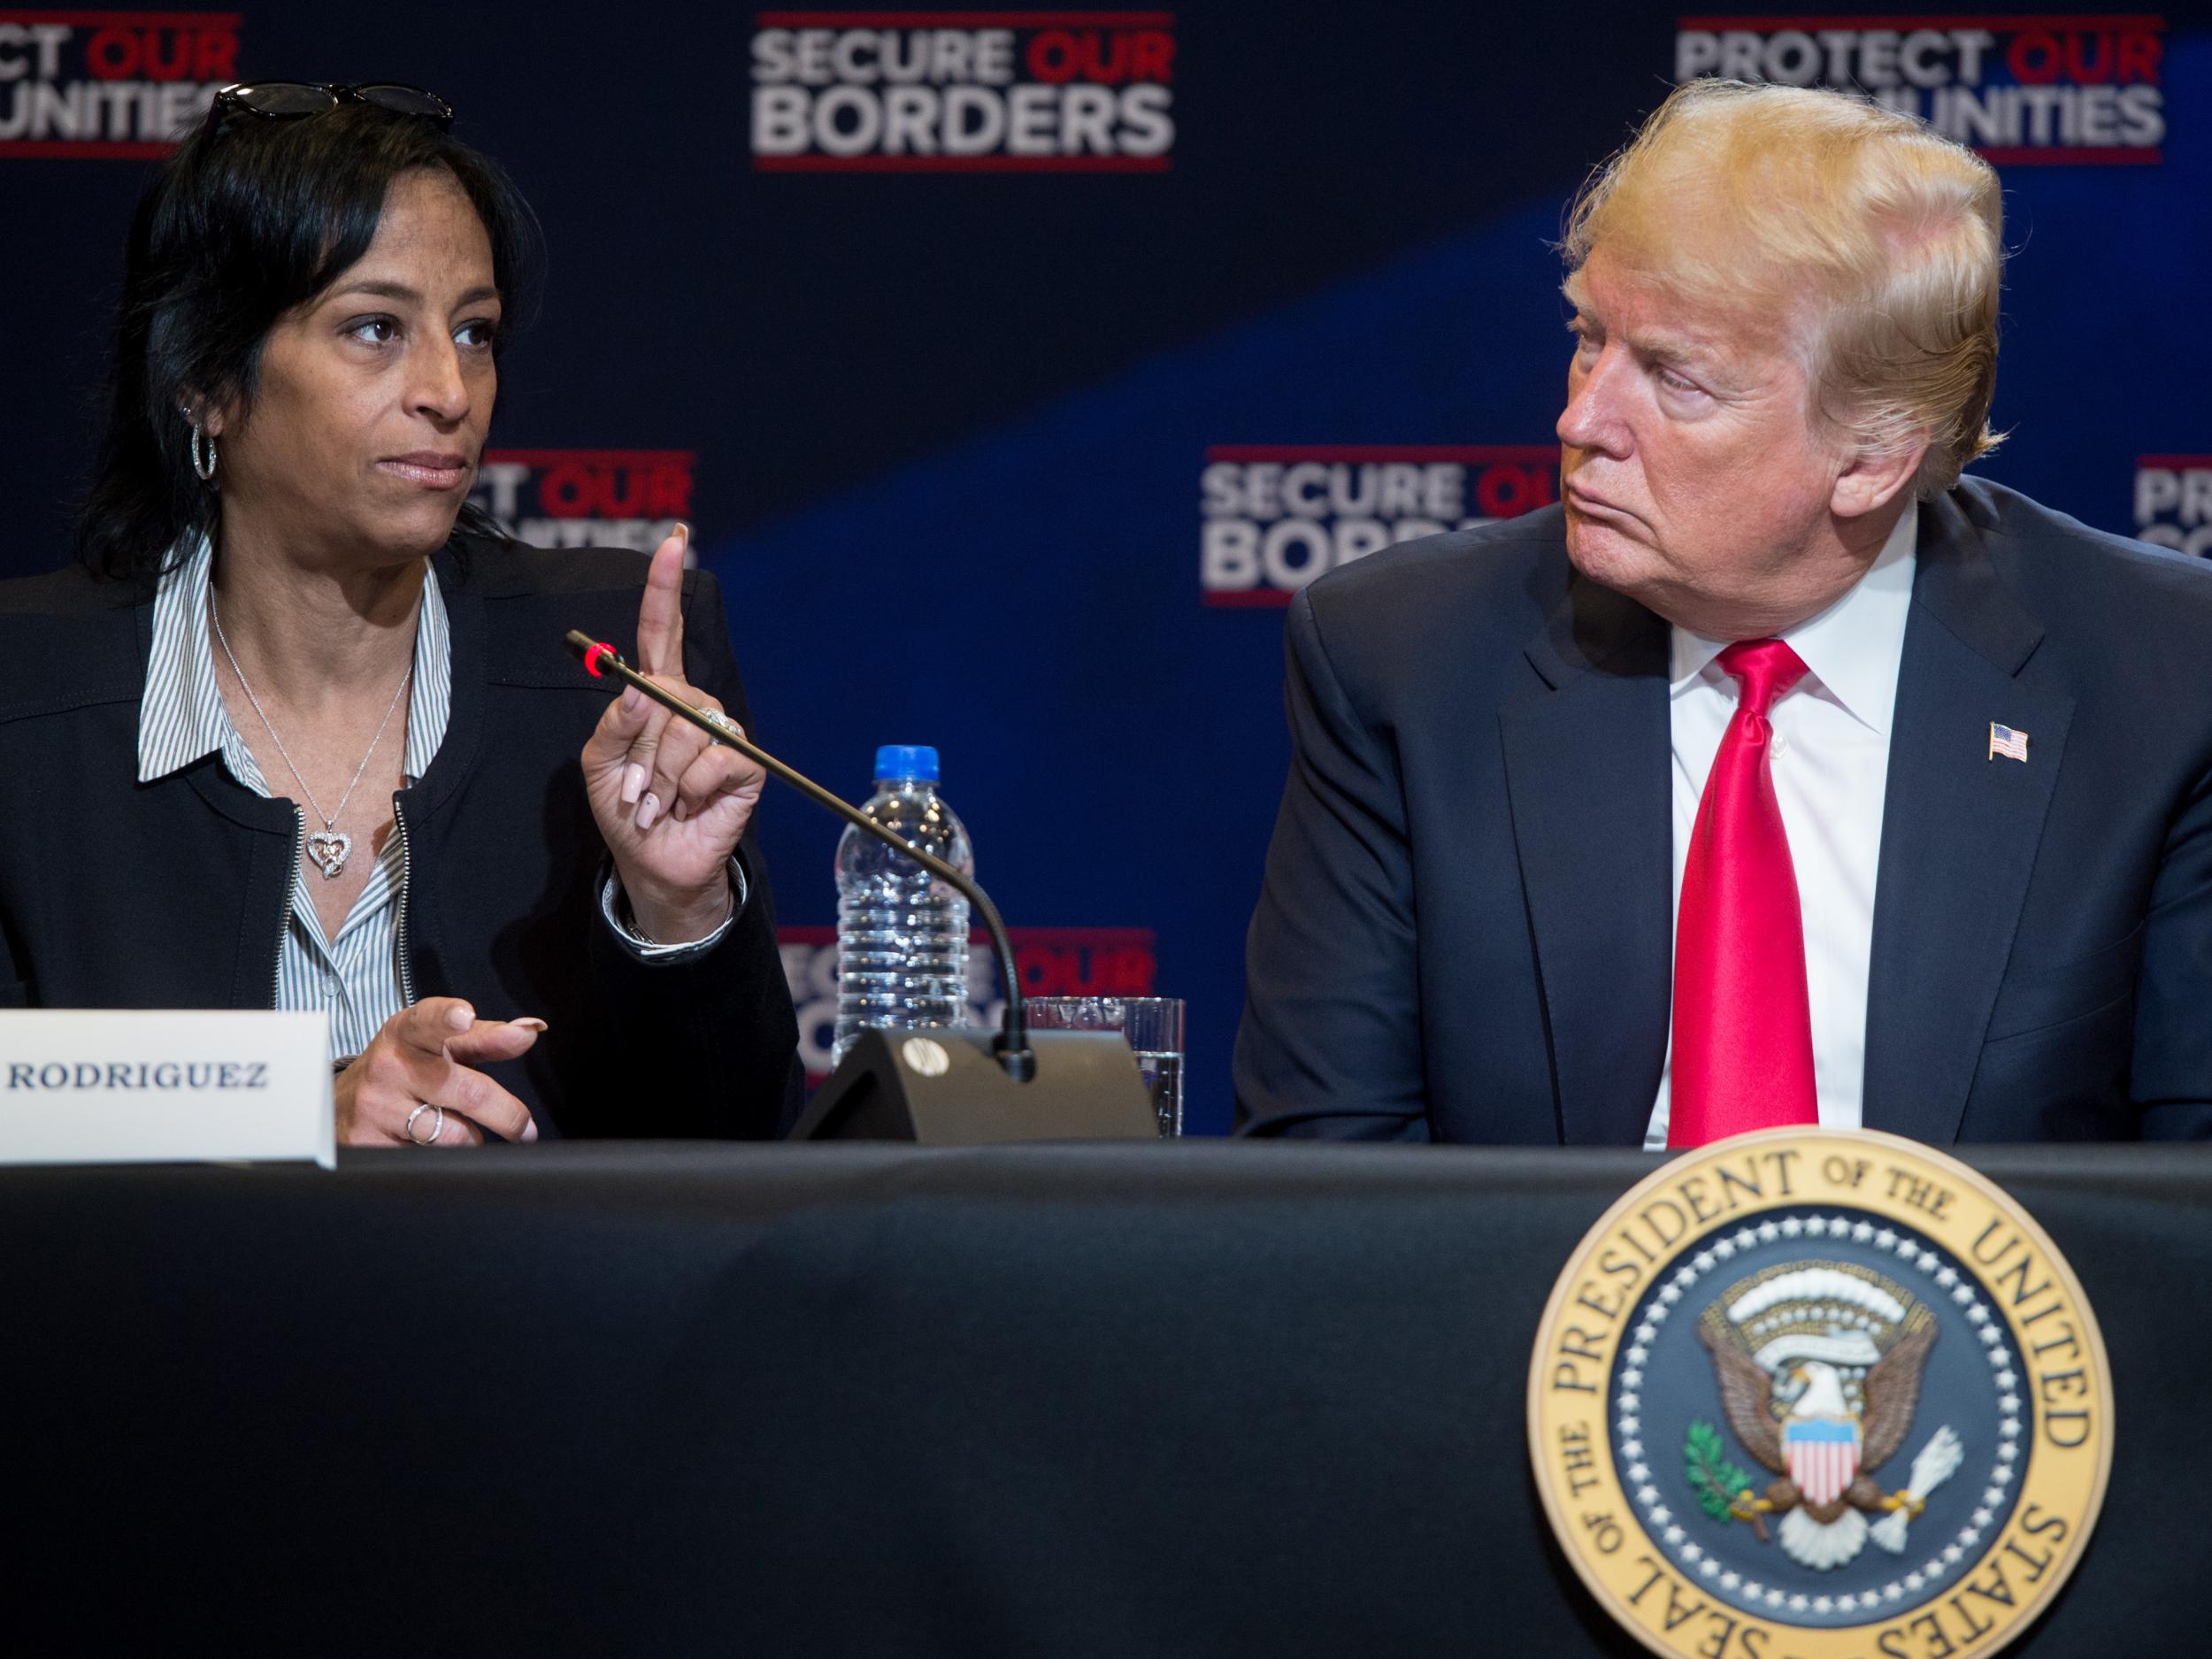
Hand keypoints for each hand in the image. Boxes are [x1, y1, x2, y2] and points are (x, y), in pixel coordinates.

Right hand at [335, 998, 544, 1146]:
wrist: (341, 1104)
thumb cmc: (407, 1067)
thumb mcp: (439, 1046)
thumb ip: (486, 1038)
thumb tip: (531, 1030)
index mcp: (407, 1032)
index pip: (428, 1021)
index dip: (447, 1018)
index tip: (463, 1016)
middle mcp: (389, 1066)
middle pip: (467, 1091)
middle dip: (507, 1115)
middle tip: (524, 1128)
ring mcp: (375, 1107)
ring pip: (454, 1135)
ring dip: (471, 1139)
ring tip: (462, 1132)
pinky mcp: (367, 1145)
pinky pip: (430, 1161)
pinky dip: (443, 1160)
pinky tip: (427, 1148)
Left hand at [581, 525, 763, 943]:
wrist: (654, 862)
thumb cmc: (626, 808)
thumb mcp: (599, 765)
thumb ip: (613, 724)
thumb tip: (641, 690)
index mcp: (657, 693)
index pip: (663, 630)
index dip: (666, 588)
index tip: (674, 541)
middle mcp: (693, 703)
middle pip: (665, 693)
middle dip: (639, 749)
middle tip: (634, 789)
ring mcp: (722, 731)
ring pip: (685, 731)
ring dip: (660, 777)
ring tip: (659, 802)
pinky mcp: (745, 763)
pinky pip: (714, 760)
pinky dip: (689, 789)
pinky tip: (689, 806)